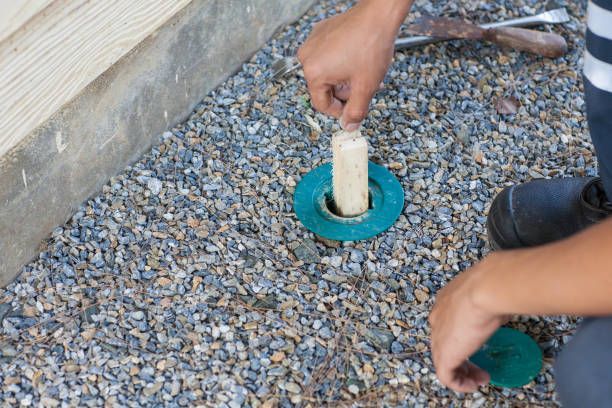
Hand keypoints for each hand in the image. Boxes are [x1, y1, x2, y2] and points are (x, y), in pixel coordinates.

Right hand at [297, 0, 408, 129]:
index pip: (321, 104)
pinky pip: (328, 55)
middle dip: (344, 91)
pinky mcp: (321, 32)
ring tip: (362, 72)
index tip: (352, 109)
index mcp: (314, 73)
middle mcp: (307, 57)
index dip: (339, 111)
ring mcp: (313, 42)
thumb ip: (356, 111)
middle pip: (324, 88)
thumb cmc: (371, 46)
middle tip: (362, 87)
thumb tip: (349, 126)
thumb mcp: (365, 87)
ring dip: (344, 77)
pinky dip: (341, 61)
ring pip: (327, 72)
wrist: (378, 16)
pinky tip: (357, 57)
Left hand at [429, 253, 507, 391]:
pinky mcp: (445, 354)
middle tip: (481, 366)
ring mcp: (438, 336)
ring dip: (463, 373)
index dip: (462, 336)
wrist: (488, 288)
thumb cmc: (494, 285)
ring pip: (444, 361)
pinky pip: (447, 376)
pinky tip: (475, 384)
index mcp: (447, 300)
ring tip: (480, 378)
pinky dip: (460, 384)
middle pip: (443, 343)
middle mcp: (438, 317)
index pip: (447, 323)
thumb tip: (507, 304)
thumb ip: (492, 301)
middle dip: (462, 357)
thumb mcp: (492, 292)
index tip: (479, 344)